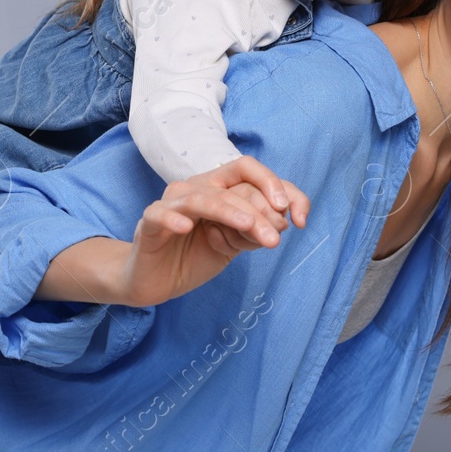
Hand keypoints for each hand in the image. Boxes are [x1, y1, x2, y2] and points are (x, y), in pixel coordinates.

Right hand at [114, 156, 309, 306]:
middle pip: (233, 188)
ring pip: (204, 198)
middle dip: (260, 213)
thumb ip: (255, 229)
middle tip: (275, 240)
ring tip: (250, 229)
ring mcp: (172, 203)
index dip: (277, 187)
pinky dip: (175, 219)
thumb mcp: (234, 243)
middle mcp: (196, 187)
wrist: (156, 281)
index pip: (249, 170)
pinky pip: (162, 214)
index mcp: (217, 187)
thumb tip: (285, 220)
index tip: (299, 218)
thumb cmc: (195, 256)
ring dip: (230, 214)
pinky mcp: (151, 223)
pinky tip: (188, 229)